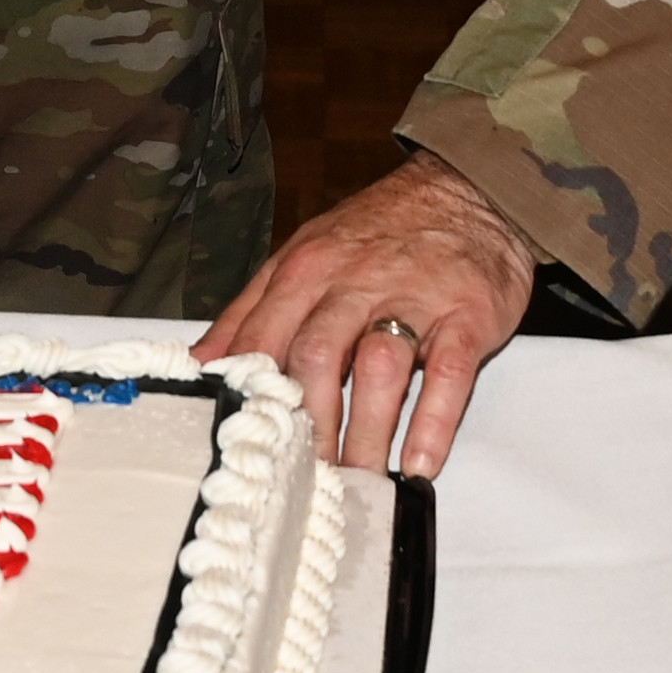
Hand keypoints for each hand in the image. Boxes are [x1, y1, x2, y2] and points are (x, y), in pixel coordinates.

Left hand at [202, 154, 537, 478]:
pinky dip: (433, 423)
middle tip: (304, 479)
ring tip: (358, 482)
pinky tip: (420, 463)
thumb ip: (253, 310)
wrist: (469, 190)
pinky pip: (448, 374)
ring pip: (379, 370)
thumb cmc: (379, 233)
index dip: (253, 396)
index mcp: (307, 271)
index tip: (247, 444)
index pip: (265, 339)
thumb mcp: (305, 256)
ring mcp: (415, 299)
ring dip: (366, 433)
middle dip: (307, 425)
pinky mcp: (467, 315)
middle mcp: (356, 283)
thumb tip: (201, 362)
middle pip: (317, 359)